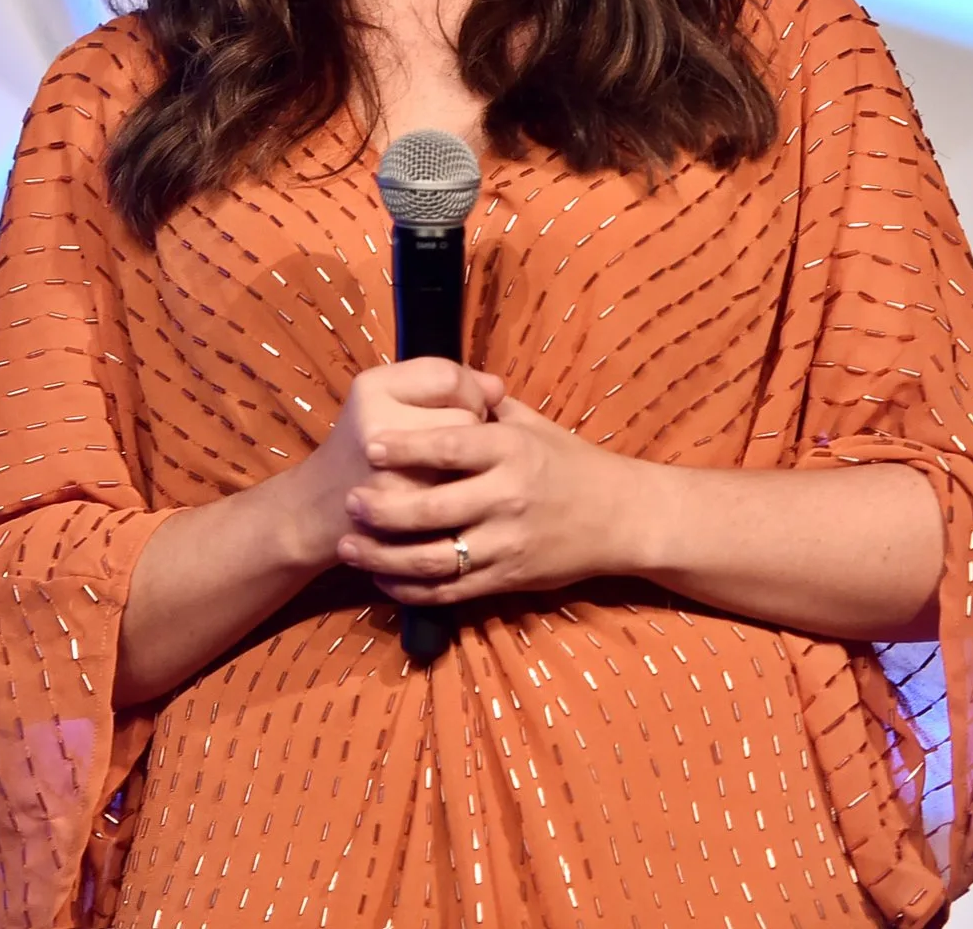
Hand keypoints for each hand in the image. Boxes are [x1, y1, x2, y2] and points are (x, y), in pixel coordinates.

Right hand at [289, 358, 502, 565]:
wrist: (320, 508)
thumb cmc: (363, 445)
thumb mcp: (386, 396)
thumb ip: (443, 380)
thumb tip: (497, 389)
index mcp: (373, 388)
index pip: (450, 377)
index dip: (467, 392)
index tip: (459, 406)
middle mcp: (379, 426)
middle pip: (467, 418)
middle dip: (471, 432)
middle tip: (453, 444)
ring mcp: (391, 476)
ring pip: (469, 463)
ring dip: (471, 468)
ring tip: (452, 471)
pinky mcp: (403, 518)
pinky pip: (460, 501)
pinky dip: (463, 500)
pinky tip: (449, 499)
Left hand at [337, 392, 644, 603]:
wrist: (622, 518)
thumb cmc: (573, 464)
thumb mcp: (536, 426)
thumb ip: (489, 408)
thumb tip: (448, 381)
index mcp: (513, 450)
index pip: (451, 446)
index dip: (407, 447)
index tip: (370, 446)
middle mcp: (509, 496)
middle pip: (433, 508)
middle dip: (383, 509)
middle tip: (349, 502)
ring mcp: (508, 542)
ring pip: (435, 558)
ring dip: (386, 556)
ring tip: (352, 549)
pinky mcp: (509, 579)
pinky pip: (452, 590)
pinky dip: (412, 588)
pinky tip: (385, 579)